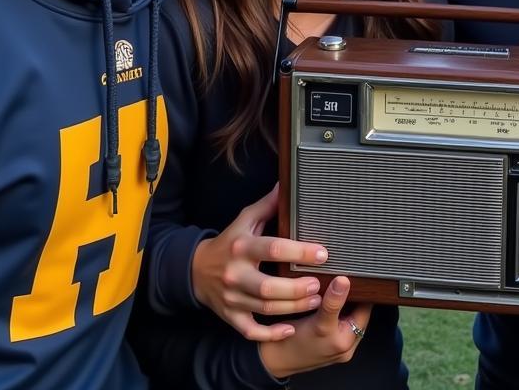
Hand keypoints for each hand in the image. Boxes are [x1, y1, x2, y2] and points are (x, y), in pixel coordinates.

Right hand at [191, 184, 328, 340]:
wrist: (195, 270)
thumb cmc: (229, 242)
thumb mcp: (245, 219)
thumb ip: (268, 205)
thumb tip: (288, 184)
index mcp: (242, 246)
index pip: (273, 248)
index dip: (299, 251)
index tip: (322, 253)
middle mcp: (236, 274)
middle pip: (268, 287)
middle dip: (296, 288)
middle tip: (319, 284)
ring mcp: (232, 299)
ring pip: (265, 309)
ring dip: (293, 308)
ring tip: (316, 300)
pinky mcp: (230, 317)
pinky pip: (250, 331)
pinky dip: (270, 334)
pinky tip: (290, 330)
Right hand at [259, 277, 372, 379]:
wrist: (273, 358)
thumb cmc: (292, 344)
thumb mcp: (317, 322)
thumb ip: (333, 303)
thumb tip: (344, 281)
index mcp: (348, 341)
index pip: (366, 308)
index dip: (362, 290)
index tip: (357, 274)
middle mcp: (346, 343)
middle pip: (357, 310)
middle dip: (351, 295)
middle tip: (343, 278)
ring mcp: (337, 342)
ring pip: (346, 313)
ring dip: (342, 300)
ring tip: (334, 287)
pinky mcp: (329, 340)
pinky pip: (337, 318)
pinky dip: (333, 308)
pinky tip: (325, 299)